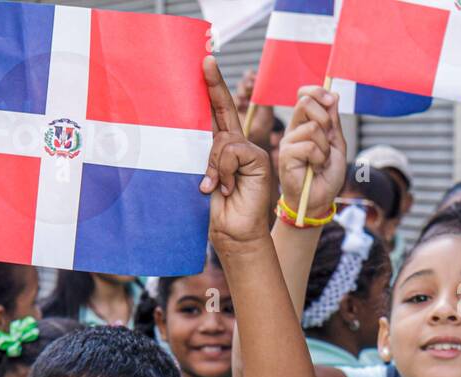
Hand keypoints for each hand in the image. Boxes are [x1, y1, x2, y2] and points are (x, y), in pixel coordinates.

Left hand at [201, 56, 273, 249]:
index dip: (213, 87)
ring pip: (222, 140)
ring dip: (211, 166)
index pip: (218, 112)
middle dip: (213, 87)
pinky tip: (225, 188)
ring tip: (213, 187)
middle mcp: (236, 145)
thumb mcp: (203, 178)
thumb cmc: (216, 209)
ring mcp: (250, 151)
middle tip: (205, 60)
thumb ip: (204, 156)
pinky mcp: (259, 159)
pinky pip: (232, 152)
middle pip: (224, 111)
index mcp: (222, 147)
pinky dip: (222, 171)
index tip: (205, 62)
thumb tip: (201, 139)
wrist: (233, 232)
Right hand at [277, 84, 346, 222]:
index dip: (317, 91)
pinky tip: (315, 168)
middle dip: (325, 118)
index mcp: (305, 124)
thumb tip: (333, 95)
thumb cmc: (326, 175)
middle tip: (328, 139)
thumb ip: (333, 121)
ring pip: (313, 127)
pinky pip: (309, 146)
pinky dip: (319, 158)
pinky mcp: (285, 156)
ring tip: (321, 161)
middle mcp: (294, 131)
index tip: (331, 100)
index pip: (304, 95)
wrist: (319, 200)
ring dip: (325, 147)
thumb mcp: (336, 144)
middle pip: (305, 103)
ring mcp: (288, 142)